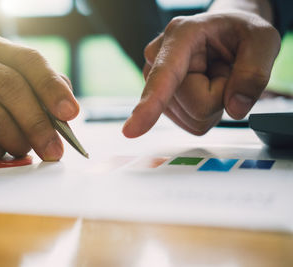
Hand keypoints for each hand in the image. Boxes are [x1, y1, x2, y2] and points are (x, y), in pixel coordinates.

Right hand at [0, 34, 78, 160]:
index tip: (70, 113)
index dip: (51, 87)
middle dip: (37, 123)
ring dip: (17, 140)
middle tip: (53, 149)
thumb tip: (66, 114)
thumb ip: (44, 91)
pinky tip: (0, 150)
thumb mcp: (17, 81)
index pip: (28, 60)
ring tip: (25, 149)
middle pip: (9, 87)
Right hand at [123, 11, 280, 136]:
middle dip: (219, 95)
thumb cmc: (239, 32)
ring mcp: (155, 80)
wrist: (224, 32)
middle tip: (224, 70)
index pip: (164, 76)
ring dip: (212, 103)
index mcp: (182, 35)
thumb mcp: (262, 40)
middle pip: (195, 106)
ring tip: (214, 75)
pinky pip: (190, 123)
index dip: (150, 104)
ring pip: (192, 118)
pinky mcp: (162, 99)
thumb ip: (254, 72)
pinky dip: (205, 110)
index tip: (131, 131)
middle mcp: (159, 57)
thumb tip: (235, 108)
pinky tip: (204, 86)